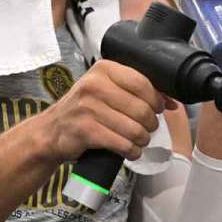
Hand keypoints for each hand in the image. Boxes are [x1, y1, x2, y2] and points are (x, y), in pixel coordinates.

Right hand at [34, 59, 175, 162]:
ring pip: (135, 129)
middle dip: (150, 124)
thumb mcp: (104, 91)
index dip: (156, 100)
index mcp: (102, 70)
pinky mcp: (86, 131)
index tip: (157, 109)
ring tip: (136, 141)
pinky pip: (123, 144)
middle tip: (145, 129)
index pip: (143, 83)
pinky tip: (128, 150)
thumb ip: (134, 91)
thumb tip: (172, 101)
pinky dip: (131, 151)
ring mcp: (87, 108)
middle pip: (142, 109)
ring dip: (142, 140)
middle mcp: (93, 85)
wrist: (50, 132)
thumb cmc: (82, 111)